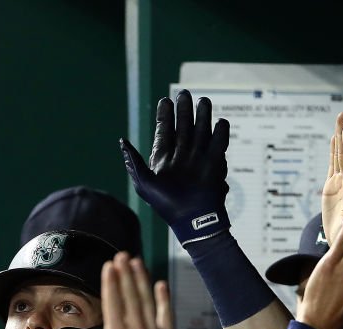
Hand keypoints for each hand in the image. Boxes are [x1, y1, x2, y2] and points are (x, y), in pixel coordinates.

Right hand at [53, 253, 177, 328]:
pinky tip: (160, 284)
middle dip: (126, 274)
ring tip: (137, 262)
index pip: (113, 303)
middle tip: (122, 255)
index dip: (111, 282)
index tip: (109, 266)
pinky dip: (164, 299)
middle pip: (131, 296)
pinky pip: (167, 314)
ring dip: (142, 280)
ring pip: (148, 301)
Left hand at [120, 90, 230, 243]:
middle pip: (184, 127)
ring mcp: (198, 158)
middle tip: (184, 94)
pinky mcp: (214, 163)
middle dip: (184, 110)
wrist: (192, 219)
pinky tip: (220, 121)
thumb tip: (122, 142)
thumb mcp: (144, 183)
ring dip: (202, 116)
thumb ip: (133, 161)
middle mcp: (181, 156)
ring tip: (203, 100)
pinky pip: (219, 143)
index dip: (164, 117)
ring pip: (202, 131)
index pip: (164, 132)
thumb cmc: (166, 205)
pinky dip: (220, 131)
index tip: (165, 101)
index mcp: (164, 160)